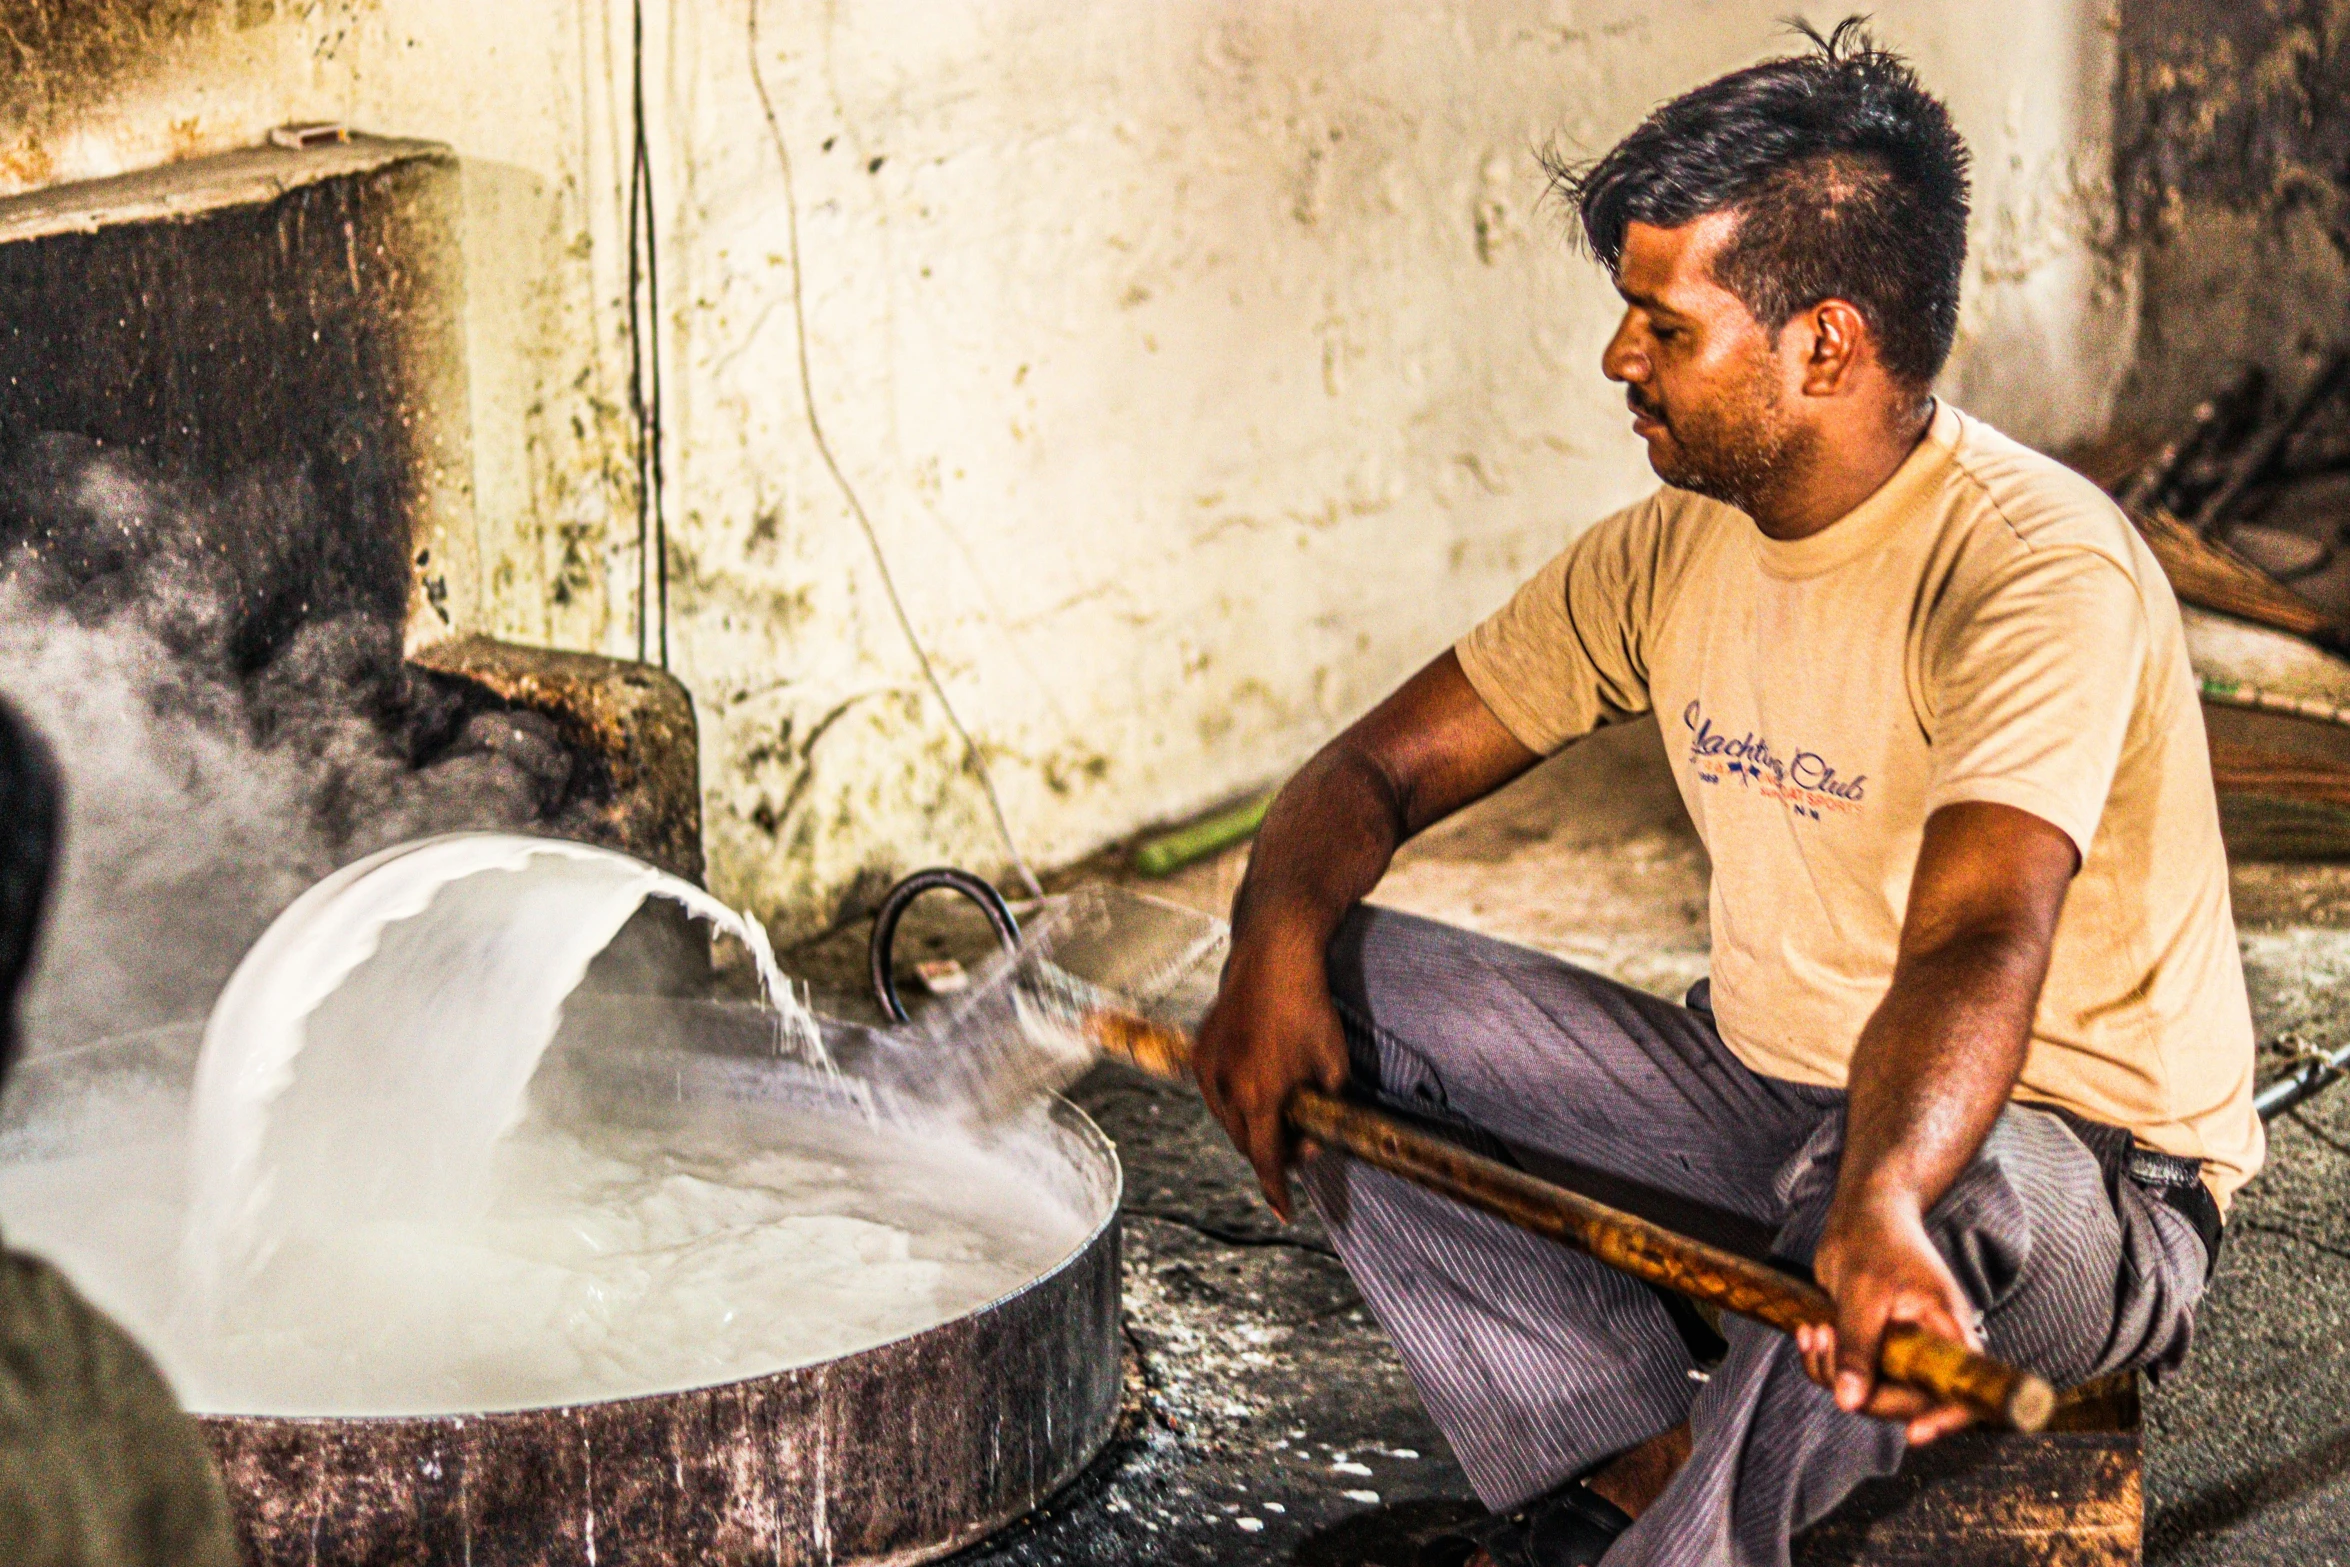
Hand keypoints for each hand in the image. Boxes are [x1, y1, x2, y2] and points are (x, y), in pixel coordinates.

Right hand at [1192, 939, 1350, 1219]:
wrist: (1274, 957)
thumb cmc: (1310, 1010)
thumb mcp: (1335, 1065)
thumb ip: (1326, 1111)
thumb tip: (1310, 1143)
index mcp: (1261, 1095)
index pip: (1266, 1159)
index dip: (1276, 1189)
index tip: (1284, 1212)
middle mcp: (1227, 1087)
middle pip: (1244, 1142)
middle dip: (1268, 1150)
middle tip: (1297, 1143)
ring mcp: (1209, 1068)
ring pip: (1225, 1118)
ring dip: (1248, 1125)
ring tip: (1276, 1110)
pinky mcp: (1200, 1049)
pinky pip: (1214, 1090)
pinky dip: (1233, 1099)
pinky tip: (1254, 1084)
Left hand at [1801, 1189, 1981, 1445]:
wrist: (1862, 1213)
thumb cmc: (1874, 1240)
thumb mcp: (1862, 1293)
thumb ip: (1859, 1347)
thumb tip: (1850, 1402)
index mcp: (1947, 1329)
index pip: (1962, 1388)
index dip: (1946, 1418)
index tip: (1915, 1435)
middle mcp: (1932, 1345)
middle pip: (1908, 1399)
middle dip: (1861, 1387)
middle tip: (1822, 1345)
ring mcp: (1904, 1348)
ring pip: (1874, 1390)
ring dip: (1834, 1372)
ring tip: (1812, 1332)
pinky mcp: (1877, 1346)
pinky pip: (1854, 1374)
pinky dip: (1826, 1362)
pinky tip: (1808, 1334)